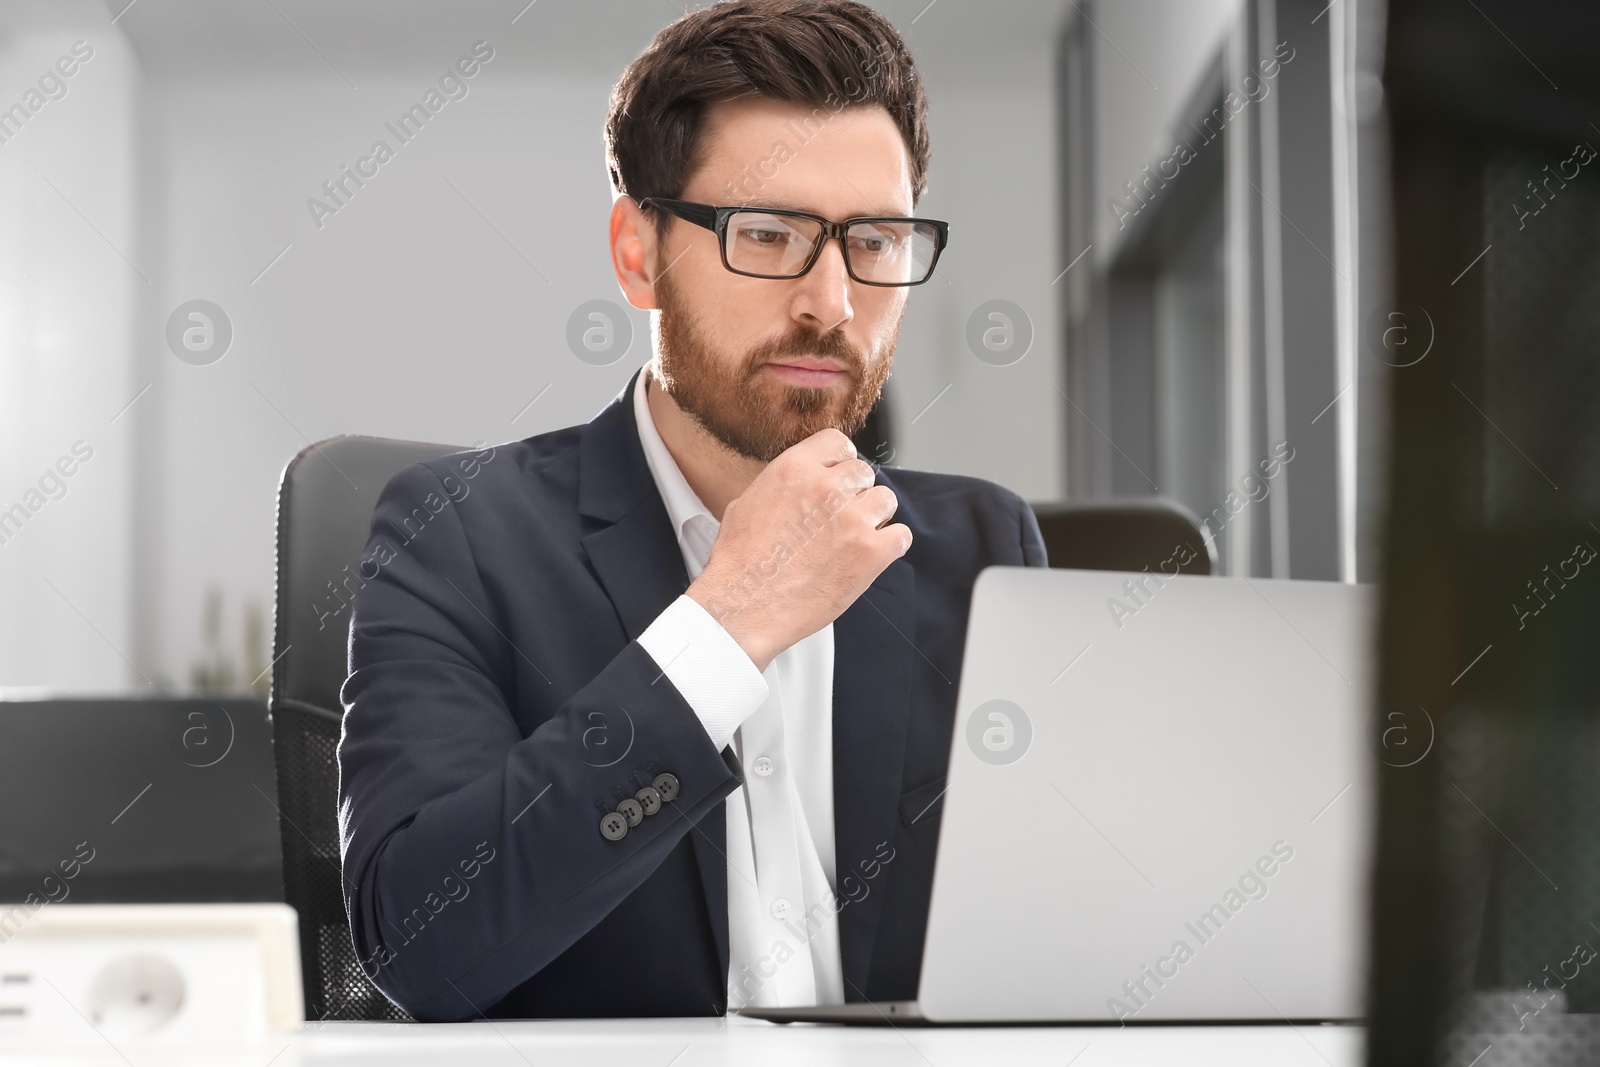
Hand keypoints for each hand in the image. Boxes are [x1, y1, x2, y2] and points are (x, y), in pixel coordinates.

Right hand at [686, 428, 909, 671]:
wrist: (745, 605)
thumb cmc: (739, 564)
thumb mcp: (747, 504)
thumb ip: (782, 486)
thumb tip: (798, 485)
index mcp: (794, 469)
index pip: (838, 443)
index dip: (840, 462)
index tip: (840, 478)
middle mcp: (826, 488)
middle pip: (864, 472)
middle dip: (855, 494)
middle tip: (842, 517)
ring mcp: (852, 519)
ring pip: (886, 499)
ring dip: (875, 517)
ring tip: (856, 537)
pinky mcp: (870, 553)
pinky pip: (901, 536)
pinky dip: (890, 545)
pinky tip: (871, 556)